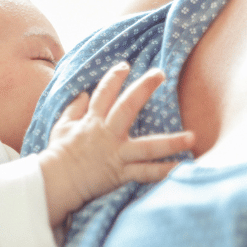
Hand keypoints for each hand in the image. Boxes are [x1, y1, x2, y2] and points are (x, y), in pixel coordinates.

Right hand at [39, 62, 194, 226]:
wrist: (54, 181)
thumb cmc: (58, 154)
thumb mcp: (61, 127)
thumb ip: (73, 109)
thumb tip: (82, 94)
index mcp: (92, 121)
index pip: (104, 93)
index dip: (114, 78)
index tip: (125, 65)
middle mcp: (107, 133)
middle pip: (128, 107)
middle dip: (144, 88)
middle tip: (160, 73)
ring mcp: (116, 153)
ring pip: (147, 146)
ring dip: (170, 142)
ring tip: (192, 137)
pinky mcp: (120, 173)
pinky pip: (144, 173)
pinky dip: (163, 172)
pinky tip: (181, 169)